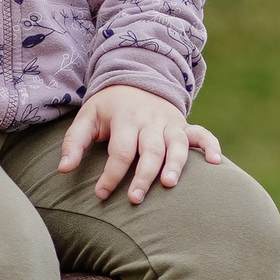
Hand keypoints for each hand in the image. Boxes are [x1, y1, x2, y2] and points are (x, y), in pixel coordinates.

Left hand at [57, 84, 222, 204]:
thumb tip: (63, 170)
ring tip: (169, 184)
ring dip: (175, 164)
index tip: (101, 194)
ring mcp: (170, 123)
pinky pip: (202, 134)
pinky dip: (210, 147)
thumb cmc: (108, 109)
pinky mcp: (184, 126)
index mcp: (125, 118)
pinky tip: (216, 164)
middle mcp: (150, 120)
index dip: (111, 174)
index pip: (120, 150)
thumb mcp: (86, 118)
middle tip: (135, 199)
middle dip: (143, 175)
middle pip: (150, 150)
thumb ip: (74, 142)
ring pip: (176, 144)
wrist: (136, 80)